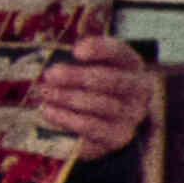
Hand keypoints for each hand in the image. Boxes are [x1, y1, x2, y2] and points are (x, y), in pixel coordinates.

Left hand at [36, 35, 155, 159]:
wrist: (98, 121)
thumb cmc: (87, 84)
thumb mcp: (86, 64)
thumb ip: (80, 52)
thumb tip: (73, 45)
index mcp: (130, 65)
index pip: (119, 53)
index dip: (100, 50)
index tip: (76, 52)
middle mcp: (138, 90)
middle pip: (110, 80)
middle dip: (77, 76)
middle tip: (49, 75)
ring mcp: (131, 115)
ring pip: (101, 104)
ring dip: (68, 97)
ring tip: (45, 92)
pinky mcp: (118, 137)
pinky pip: (92, 128)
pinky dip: (67, 118)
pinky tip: (48, 111)